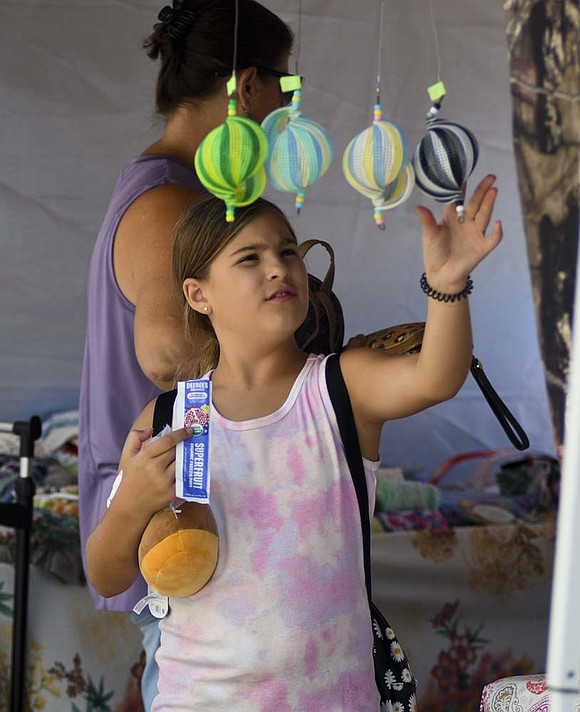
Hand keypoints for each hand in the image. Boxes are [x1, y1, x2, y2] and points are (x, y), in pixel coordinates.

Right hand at [117, 426, 192, 518]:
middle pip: (176, 451)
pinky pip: (183, 478)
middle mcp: (155, 468)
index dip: (180, 434)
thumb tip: (151, 429)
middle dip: (183, 445)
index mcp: (144, 457)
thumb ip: (135, 438)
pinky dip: (185, 473)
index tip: (189, 430)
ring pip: (181, 463)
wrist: (130, 506)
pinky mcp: (171, 492)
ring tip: (189, 455)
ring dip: (185, 459)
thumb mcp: (127, 456)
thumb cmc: (129, 479)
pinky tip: (187, 469)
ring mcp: (164, 481)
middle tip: (191, 441)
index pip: (167, 441)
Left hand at [416, 174, 502, 293]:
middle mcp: (466, 222)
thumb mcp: (429, 236)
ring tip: (493, 191)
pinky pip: (492, 239)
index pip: (459, 199)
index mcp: (453, 217)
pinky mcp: (482, 247)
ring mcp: (475, 234)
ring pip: (485, 216)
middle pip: (476, 203)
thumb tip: (418, 206)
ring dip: (489, 204)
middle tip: (491, 177)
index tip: (464, 175)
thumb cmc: (434, 253)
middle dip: (483, 190)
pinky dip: (497, 232)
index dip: (462, 188)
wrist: (441, 274)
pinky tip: (498, 223)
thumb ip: (427, 221)